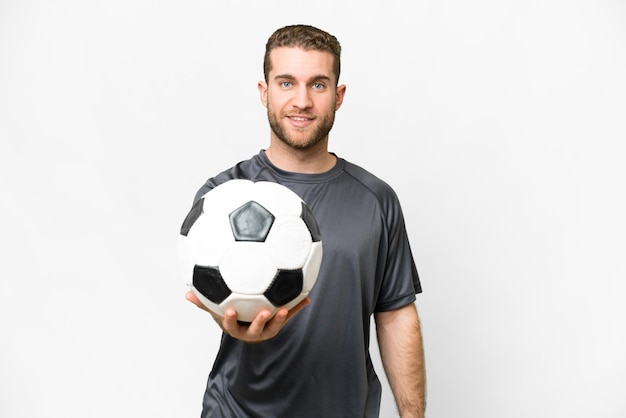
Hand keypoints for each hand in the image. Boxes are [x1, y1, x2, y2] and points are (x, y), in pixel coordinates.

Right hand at [185, 290, 309, 342]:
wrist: (247, 328)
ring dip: (282, 318)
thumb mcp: (216, 310)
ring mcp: (266, 330)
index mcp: (236, 328)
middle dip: (260, 323)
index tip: (231, 310)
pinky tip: (307, 298)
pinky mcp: (278, 324)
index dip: (231, 320)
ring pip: (275, 326)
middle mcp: (252, 332)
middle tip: (264, 312)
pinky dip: (297, 307)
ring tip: (286, 309)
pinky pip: (289, 315)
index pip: (231, 325)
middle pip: (256, 330)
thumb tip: (186, 294)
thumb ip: (203, 303)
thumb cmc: (231, 316)